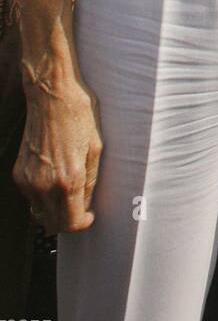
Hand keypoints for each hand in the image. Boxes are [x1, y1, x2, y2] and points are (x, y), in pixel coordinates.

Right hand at [14, 80, 102, 233]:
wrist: (51, 96)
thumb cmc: (79, 117)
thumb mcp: (96, 149)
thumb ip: (90, 182)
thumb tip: (86, 204)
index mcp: (68, 180)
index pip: (71, 224)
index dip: (82, 224)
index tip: (88, 216)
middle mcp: (44, 185)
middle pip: (53, 224)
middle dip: (67, 220)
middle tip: (79, 206)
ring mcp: (28, 180)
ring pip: (39, 213)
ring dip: (52, 209)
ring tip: (66, 190)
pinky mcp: (18, 173)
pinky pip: (30, 197)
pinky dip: (41, 196)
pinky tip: (52, 177)